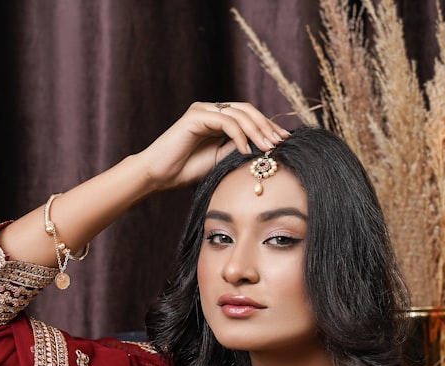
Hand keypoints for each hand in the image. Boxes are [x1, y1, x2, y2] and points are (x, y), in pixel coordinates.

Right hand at [139, 101, 289, 190]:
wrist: (159, 175)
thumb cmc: (187, 170)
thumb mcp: (221, 159)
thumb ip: (239, 149)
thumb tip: (265, 146)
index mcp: (218, 118)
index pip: (249, 116)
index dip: (268, 126)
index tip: (284, 140)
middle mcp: (211, 110)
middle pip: (247, 110)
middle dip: (266, 125)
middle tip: (281, 142)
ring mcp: (203, 110)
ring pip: (239, 114)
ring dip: (257, 130)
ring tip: (268, 147)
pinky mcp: (195, 116)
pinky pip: (225, 121)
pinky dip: (239, 135)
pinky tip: (246, 150)